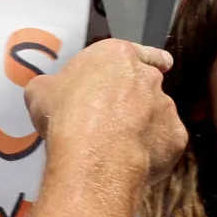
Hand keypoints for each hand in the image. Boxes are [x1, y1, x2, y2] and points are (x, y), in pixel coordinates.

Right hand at [24, 39, 182, 175]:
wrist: (93, 154)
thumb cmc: (65, 114)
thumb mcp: (40, 92)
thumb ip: (53, 86)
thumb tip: (51, 92)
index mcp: (117, 56)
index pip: (140, 52)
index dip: (147, 59)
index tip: (158, 66)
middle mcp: (148, 77)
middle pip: (148, 85)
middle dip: (137, 100)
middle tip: (114, 121)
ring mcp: (167, 108)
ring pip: (158, 116)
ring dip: (145, 127)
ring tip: (119, 148)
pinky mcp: (175, 138)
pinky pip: (164, 145)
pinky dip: (153, 153)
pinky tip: (132, 163)